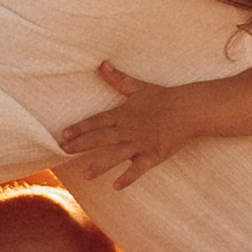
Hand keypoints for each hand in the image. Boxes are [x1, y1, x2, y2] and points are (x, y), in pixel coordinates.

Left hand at [57, 64, 193, 193]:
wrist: (188, 109)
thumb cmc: (162, 98)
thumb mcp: (137, 87)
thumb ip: (117, 79)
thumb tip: (102, 64)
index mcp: (123, 114)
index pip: (97, 121)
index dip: (80, 127)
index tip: (63, 134)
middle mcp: (128, 129)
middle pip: (101, 138)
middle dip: (82, 144)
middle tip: (64, 150)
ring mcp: (140, 143)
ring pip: (116, 155)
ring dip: (100, 165)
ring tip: (86, 175)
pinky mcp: (153, 155)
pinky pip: (138, 168)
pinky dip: (128, 177)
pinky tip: (116, 186)